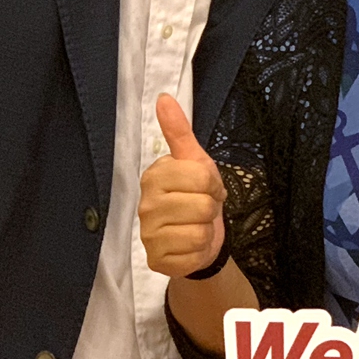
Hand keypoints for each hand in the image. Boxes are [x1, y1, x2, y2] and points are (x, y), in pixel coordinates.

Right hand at [138, 93, 225, 277]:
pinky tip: (190, 246)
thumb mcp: (195, 161)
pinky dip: (199, 251)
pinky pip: (193, 253)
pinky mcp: (156, 260)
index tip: (207, 188)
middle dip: (211, 208)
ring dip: (206, 230)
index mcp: (154, 175)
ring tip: (196, 226)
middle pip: (202, 204)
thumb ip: (179, 131)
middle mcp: (145, 204)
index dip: (214, 184)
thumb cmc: (196, 195)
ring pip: (199, 230)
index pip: (201, 176)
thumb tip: (164, 98)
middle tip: (201, 209)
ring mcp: (147, 234)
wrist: (198, 238)